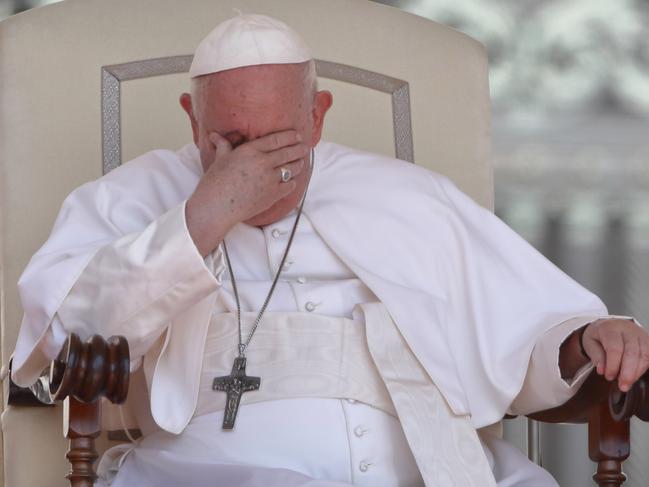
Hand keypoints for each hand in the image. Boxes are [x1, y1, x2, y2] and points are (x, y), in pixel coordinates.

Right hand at [186, 130, 309, 255]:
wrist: (218, 206)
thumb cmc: (216, 182)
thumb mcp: (220, 159)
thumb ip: (223, 145)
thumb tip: (214, 135)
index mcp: (251, 150)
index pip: (276, 139)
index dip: (290, 136)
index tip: (297, 135)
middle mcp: (263, 162)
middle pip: (288, 153)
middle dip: (299, 149)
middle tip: (305, 147)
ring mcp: (270, 179)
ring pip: (292, 169)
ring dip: (298, 165)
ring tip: (301, 162)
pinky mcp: (273, 194)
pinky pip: (290, 186)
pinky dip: (293, 182)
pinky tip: (293, 181)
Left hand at [582, 318, 648, 391]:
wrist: (608, 324)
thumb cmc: (599, 335)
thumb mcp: (590, 343)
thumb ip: (596, 356)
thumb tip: (602, 370)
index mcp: (610, 328)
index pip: (614, 348)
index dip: (613, 365)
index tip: (609, 376)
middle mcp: (627, 329)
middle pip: (632, 352)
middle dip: (628, 372)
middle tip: (622, 386)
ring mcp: (640, 334)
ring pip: (645, 354)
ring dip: (637, 372)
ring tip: (628, 383)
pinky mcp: (648, 340)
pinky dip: (644, 367)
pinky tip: (636, 375)